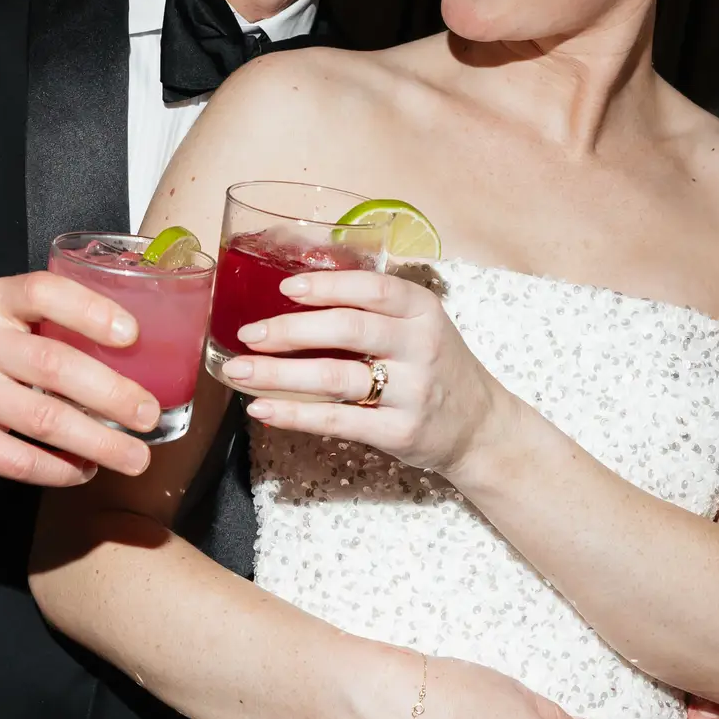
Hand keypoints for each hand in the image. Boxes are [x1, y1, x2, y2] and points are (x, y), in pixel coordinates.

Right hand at [0, 272, 158, 486]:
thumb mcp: (4, 323)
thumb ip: (53, 326)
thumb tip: (143, 355)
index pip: (43, 292)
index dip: (91, 311)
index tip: (133, 335)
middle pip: (54, 365)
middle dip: (113, 394)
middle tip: (149, 414)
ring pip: (45, 419)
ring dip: (100, 442)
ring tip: (136, 456)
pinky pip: (20, 459)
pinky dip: (61, 470)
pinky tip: (85, 470)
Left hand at [223, 267, 501, 476]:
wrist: (480, 427)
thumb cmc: (436, 367)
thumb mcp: (421, 325)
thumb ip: (375, 308)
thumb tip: (296, 293)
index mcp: (423, 311)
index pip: (373, 289)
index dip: (327, 286)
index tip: (286, 288)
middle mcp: (421, 347)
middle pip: (348, 329)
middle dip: (290, 329)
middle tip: (249, 333)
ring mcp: (412, 392)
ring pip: (335, 377)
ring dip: (278, 374)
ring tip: (238, 371)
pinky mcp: (399, 432)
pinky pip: (337, 421)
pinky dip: (294, 415)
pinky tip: (263, 409)